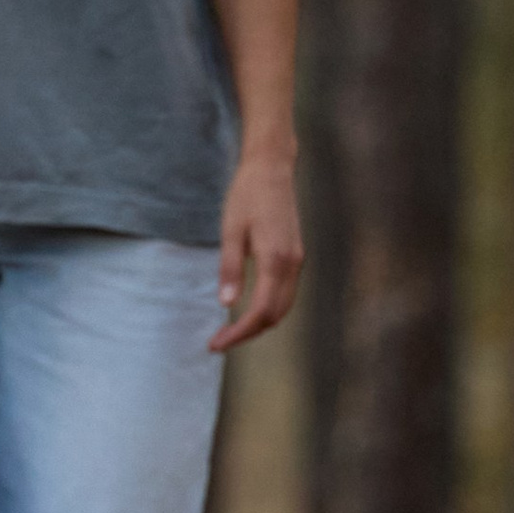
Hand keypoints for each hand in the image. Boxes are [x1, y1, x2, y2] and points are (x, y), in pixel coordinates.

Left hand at [211, 148, 301, 353]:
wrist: (272, 168)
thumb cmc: (246, 196)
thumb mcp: (230, 230)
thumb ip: (230, 267)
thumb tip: (226, 302)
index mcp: (276, 260)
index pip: (261, 312)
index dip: (239, 333)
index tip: (216, 344)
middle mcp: (293, 264)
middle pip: (275, 315)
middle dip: (247, 333)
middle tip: (218, 342)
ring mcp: (297, 261)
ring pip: (283, 307)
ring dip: (258, 323)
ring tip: (229, 330)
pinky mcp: (296, 256)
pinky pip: (285, 293)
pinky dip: (268, 308)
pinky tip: (246, 309)